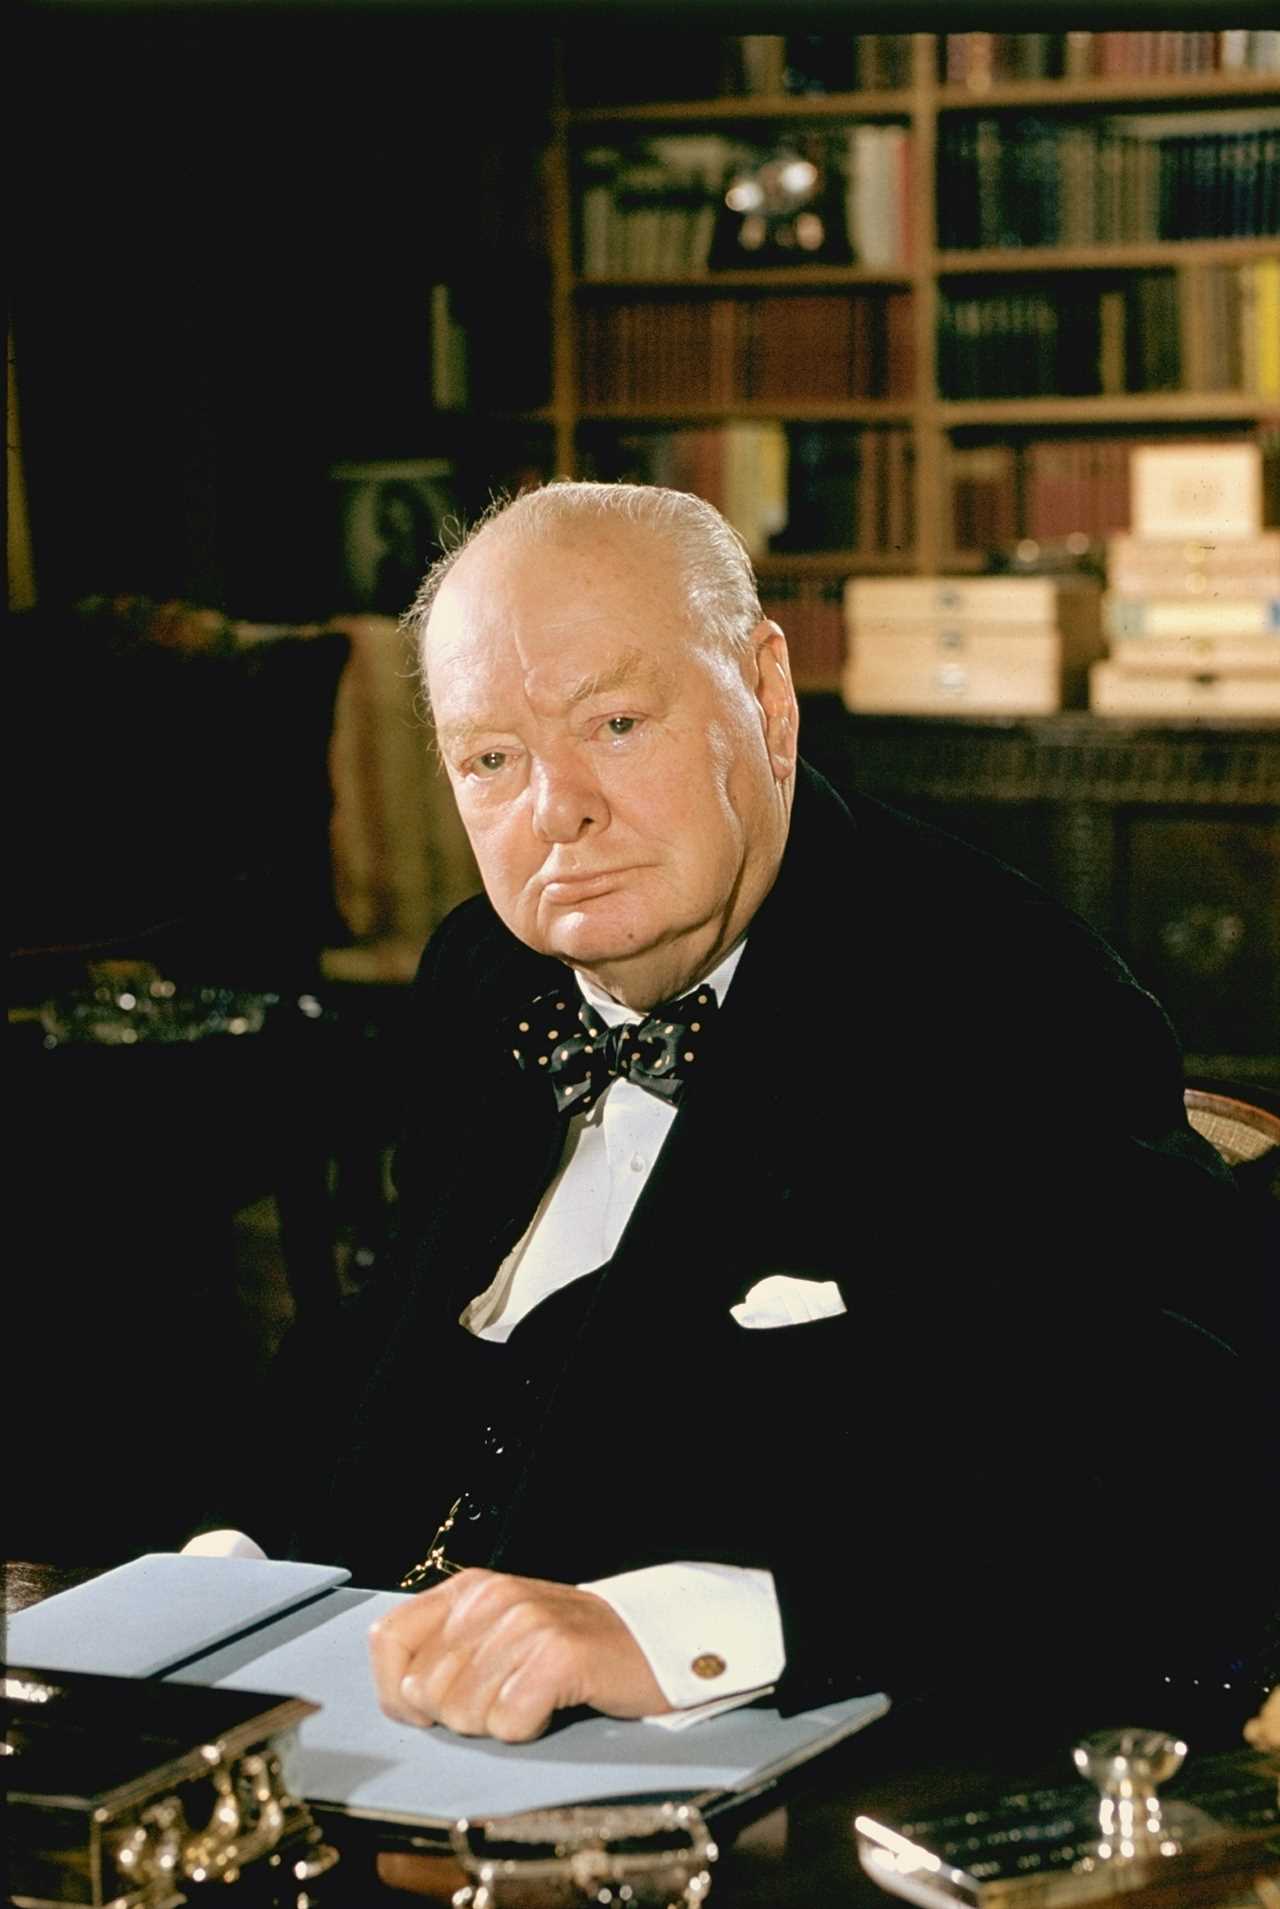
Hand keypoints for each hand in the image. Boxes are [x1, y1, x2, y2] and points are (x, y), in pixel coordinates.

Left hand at [368, 1568, 669, 1740]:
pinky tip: (552, 1706)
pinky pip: (508, 1723)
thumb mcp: (497, 1635)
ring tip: (532, 1697)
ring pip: (462, 1713)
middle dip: (457, 1715)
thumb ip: (446, 1654)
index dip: (396, 1690)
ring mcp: (525, 1622)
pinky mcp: (557, 1654)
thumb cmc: (568, 1649)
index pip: (386, 1639)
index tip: (431, 1710)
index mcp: (468, 1589)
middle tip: (505, 1699)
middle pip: (423, 1690)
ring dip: (496, 1723)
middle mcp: (491, 1597)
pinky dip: (528, 1729)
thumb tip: (400, 1696)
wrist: (651, 1641)